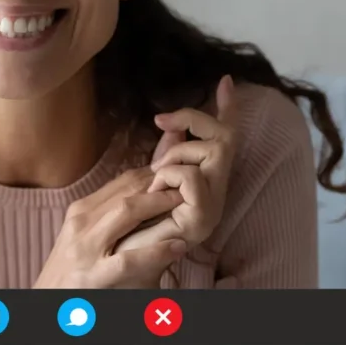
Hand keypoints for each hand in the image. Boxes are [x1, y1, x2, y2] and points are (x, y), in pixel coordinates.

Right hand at [33, 167, 188, 288]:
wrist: (46, 305)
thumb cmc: (75, 272)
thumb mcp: (87, 238)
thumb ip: (114, 218)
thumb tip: (150, 197)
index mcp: (82, 211)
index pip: (123, 182)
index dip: (155, 174)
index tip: (178, 174)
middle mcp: (81, 223)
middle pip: (127, 191)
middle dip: (161, 184)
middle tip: (190, 183)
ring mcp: (85, 249)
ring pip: (125, 212)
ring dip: (159, 205)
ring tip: (186, 204)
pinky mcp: (93, 277)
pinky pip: (128, 260)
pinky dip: (156, 251)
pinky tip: (177, 247)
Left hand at [114, 75, 237, 253]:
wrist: (117, 264)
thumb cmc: (132, 225)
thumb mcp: (149, 178)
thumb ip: (164, 152)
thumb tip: (170, 122)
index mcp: (206, 181)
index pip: (223, 139)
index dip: (228, 109)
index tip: (226, 81)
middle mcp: (217, 192)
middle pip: (225, 137)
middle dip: (193, 120)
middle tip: (161, 121)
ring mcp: (213, 207)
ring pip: (208, 151)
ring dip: (172, 158)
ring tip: (155, 183)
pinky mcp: (202, 220)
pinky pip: (191, 177)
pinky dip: (169, 178)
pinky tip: (156, 195)